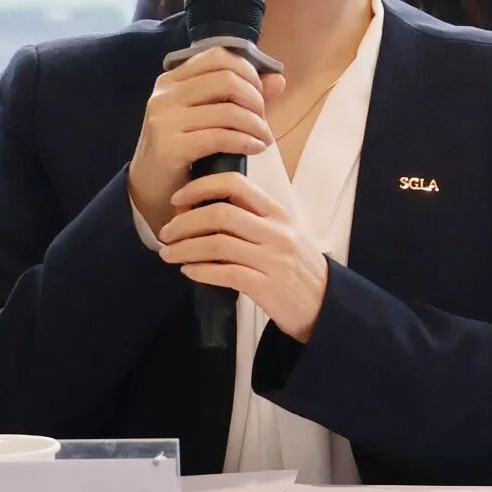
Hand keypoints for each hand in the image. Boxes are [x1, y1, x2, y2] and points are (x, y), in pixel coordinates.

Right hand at [129, 47, 284, 231]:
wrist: (152, 191)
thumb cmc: (185, 151)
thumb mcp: (211, 118)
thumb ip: (243, 96)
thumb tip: (278, 79)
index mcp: (172, 80)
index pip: (218, 56)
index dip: (247, 71)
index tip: (259, 93)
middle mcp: (164, 94)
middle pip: (227, 79)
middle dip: (255, 99)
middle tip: (263, 120)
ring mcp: (164, 120)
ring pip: (228, 110)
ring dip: (256, 125)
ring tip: (264, 139)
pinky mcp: (169, 148)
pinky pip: (220, 137)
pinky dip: (246, 142)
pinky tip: (255, 149)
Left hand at [156, 172, 328, 343]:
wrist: (325, 307)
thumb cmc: (298, 270)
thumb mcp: (283, 236)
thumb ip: (252, 222)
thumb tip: (205, 212)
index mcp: (278, 214)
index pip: (237, 184)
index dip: (202, 187)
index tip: (179, 198)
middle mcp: (276, 232)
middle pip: (221, 213)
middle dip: (185, 221)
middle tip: (166, 232)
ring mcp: (273, 259)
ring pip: (218, 244)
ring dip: (185, 248)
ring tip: (169, 253)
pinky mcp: (267, 287)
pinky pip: (225, 274)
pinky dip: (200, 271)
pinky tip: (188, 271)